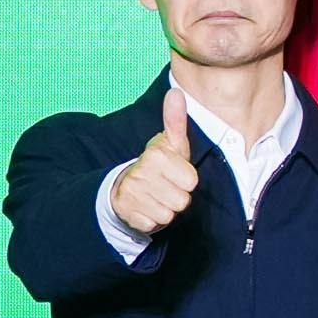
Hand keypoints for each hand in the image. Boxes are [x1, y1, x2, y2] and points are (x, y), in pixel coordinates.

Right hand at [108, 89, 203, 239]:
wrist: (125, 187)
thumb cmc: (158, 165)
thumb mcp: (170, 143)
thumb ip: (176, 120)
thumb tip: (176, 92)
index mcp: (156, 155)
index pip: (191, 181)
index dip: (186, 180)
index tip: (175, 173)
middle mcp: (142, 173)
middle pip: (182, 200)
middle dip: (177, 196)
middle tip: (166, 187)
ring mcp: (133, 194)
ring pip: (169, 214)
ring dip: (166, 209)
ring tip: (157, 197)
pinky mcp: (128, 214)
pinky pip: (154, 224)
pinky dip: (153, 220)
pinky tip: (147, 208)